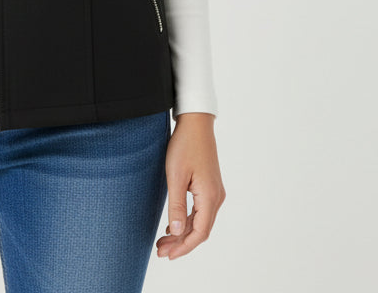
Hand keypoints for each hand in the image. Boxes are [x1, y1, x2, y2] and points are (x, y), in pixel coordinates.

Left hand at [156, 112, 224, 259]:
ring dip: (183, 233)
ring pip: (200, 221)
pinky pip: (200, 211)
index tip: (167, 255)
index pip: (199, 233)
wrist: (196, 123)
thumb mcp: (176, 176)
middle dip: (181, 243)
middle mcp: (216, 197)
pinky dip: (187, 221)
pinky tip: (173, 226)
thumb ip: (176, 206)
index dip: (184, 247)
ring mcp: (214, 191)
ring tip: (163, 241)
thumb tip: (177, 232)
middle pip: (200, 230)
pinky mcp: (209, 186)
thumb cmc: (185, 145)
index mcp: (210, 197)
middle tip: (160, 251)